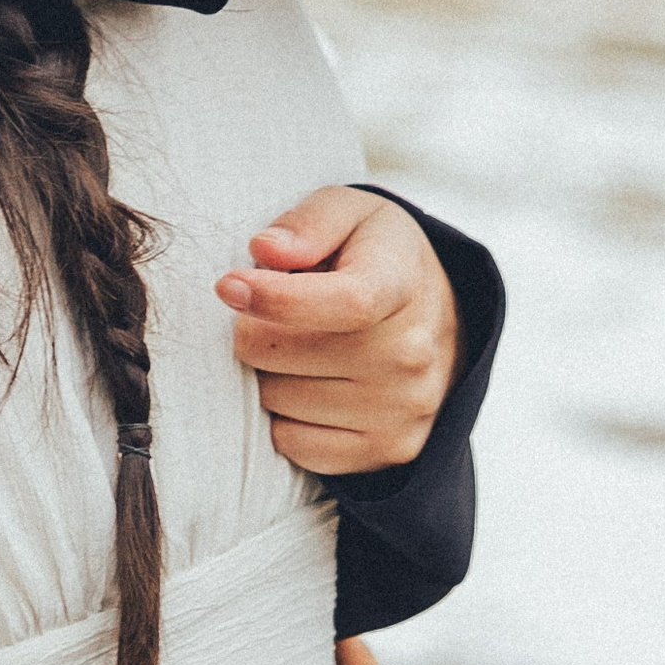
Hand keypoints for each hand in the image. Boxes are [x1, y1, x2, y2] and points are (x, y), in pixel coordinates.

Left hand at [216, 186, 457, 472]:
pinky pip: (293, 444)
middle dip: (254, 330)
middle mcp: (410, 352)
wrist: (435, 318)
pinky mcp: (388, 449)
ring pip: (277, 400)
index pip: (343, 302)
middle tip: (269, 316)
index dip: (274, 298)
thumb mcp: (350, 215)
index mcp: (401, 285)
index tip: (228, 285)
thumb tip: (265, 251)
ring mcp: (403, 407)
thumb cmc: (375, 259)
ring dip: (267, 374)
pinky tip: (307, 386)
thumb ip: (309, 222)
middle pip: (283, 353)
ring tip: (297, 349)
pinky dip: (285, 418)